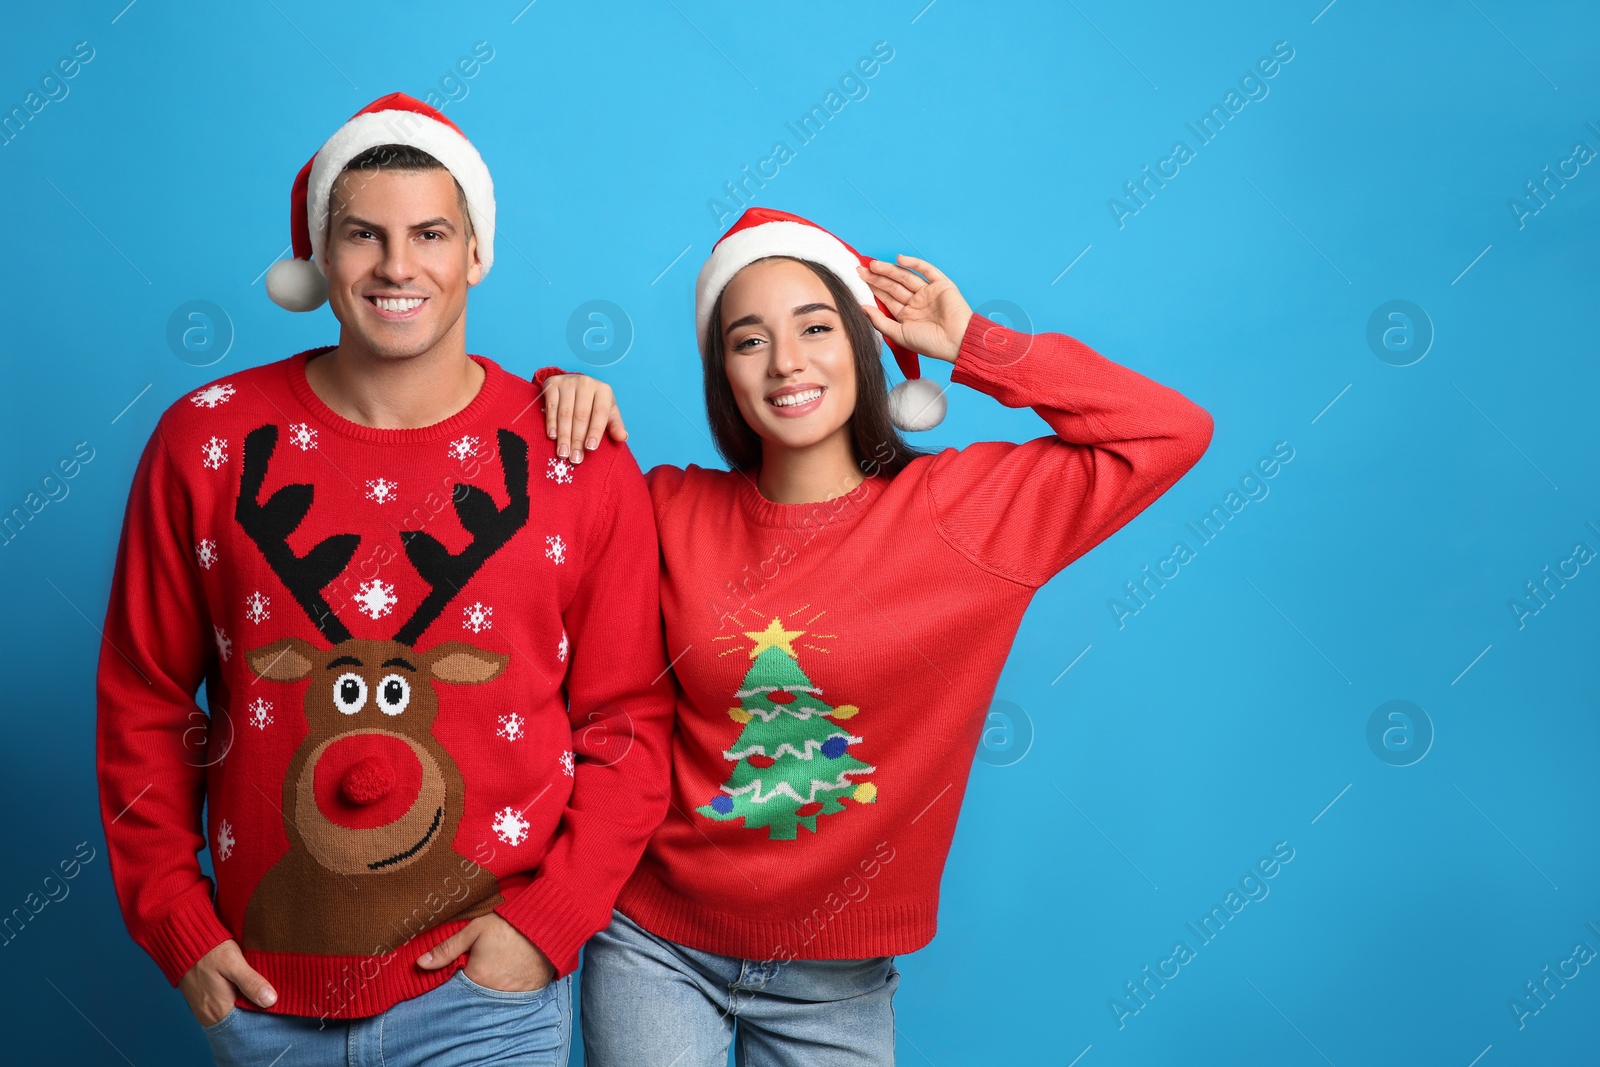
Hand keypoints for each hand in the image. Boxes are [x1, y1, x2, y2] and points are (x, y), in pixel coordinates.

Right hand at [178, 939, 276, 1026]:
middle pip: (239, 1020)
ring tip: (261, 992)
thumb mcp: (233, 963)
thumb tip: (270, 1001)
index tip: (277, 1004)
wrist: (182, 942)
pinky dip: (234, 1001)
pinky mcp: (201, 1002)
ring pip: (232, 1014)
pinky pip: (223, 1008)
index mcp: (219, 1011)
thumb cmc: (209, 951)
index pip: (247, 1024)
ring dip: (245, 1004)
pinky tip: (245, 989)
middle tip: (271, 996)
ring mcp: (203, 1010)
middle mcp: (209, 1016)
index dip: (263, 1015)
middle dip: (255, 1010)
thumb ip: (250, 982)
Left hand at [415, 913, 555, 992]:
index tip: (457, 968)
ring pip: (491, 998)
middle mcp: (493, 992)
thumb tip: (420, 963)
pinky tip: (507, 974)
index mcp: (476, 977)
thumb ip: (447, 948)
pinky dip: (506, 989)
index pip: (454, 988)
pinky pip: (510, 997)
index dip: (453, 977)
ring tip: (493, 970)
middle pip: (472, 995)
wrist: (548, 923)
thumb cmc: (510, 924)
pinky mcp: (528, 993)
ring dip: (488, 988)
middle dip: (471, 985)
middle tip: (478, 967)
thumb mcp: (476, 929)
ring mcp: (512, 995)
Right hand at [541, 373, 627, 464]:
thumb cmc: (593, 402)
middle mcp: (586, 383)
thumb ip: (614, 425)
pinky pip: (551, 407)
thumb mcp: (608, 411)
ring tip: (563, 454)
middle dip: (577, 439)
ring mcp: (567, 382)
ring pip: (565, 413)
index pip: (600, 413)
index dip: (595, 431)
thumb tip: (622, 438)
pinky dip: (551, 423)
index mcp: (603, 390)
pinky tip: (552, 437)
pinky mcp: (552, 384)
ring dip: (564, 435)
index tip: (590, 448)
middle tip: (575, 458)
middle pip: (581, 415)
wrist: (573, 384)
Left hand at [857, 255, 973, 363]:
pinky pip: (927, 270)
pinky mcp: (942, 285)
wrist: (956, 342)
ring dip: (890, 270)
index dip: (873, 288)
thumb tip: (861, 308)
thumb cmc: (929, 343)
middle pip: (894, 286)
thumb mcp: (899, 334)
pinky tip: (900, 259)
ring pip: (906, 277)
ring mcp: (929, 293)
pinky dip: (914, 263)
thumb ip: (880, 321)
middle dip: (878, 277)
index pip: (887, 298)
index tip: (859, 279)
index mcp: (907, 316)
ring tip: (874, 264)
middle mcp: (917, 303)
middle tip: (862, 269)